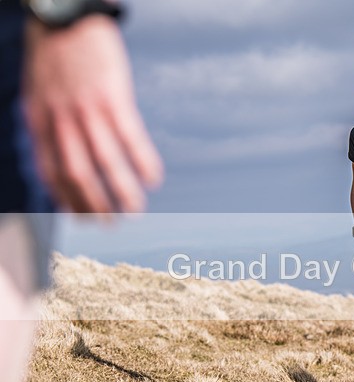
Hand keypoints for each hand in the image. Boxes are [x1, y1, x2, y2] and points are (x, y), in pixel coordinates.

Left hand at [22, 17, 162, 213]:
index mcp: (39, 119)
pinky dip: (142, 161)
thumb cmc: (54, 50)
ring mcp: (87, 108)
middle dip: (94, 205)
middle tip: (111, 226)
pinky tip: (154, 179)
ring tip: (136, 213)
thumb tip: (57, 148)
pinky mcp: (113, 96)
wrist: (63, 11)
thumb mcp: (37, 88)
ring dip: (121, 192)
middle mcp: (61, 119)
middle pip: (76, 174)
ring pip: (103, 161)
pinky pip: (129, 137)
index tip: (81, 220)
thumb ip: (47, 119)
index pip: (49, 171)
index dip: (65, 200)